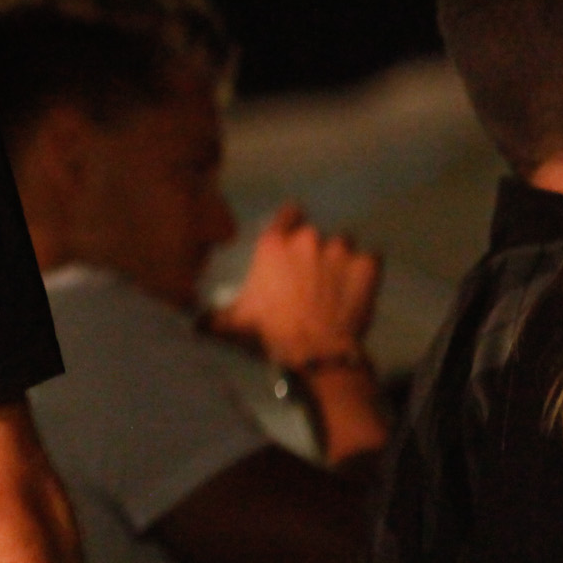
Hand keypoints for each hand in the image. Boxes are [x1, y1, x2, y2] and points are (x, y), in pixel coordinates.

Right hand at [211, 203, 380, 371]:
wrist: (315, 349)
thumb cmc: (270, 330)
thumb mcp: (233, 322)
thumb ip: (212, 317)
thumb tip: (193, 323)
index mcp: (274, 244)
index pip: (287, 213)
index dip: (291, 222)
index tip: (291, 235)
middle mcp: (308, 239)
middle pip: (315, 232)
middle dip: (314, 248)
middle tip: (311, 271)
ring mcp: (341, 249)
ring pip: (343, 243)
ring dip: (339, 257)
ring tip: (336, 278)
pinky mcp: (367, 265)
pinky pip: (369, 259)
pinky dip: (364, 269)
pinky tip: (357, 284)